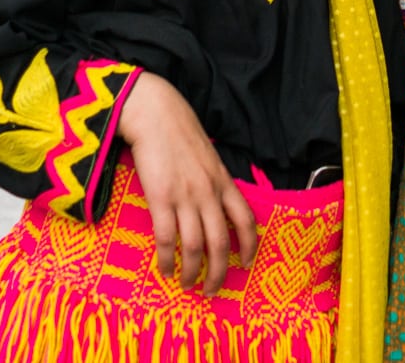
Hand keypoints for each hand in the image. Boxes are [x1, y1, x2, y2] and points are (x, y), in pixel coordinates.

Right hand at [116, 72, 258, 294]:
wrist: (155, 114)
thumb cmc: (179, 133)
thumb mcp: (208, 157)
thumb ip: (214, 181)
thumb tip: (215, 204)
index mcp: (224, 181)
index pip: (246, 220)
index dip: (249, 246)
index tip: (246, 265)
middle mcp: (209, 192)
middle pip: (221, 243)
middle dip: (218, 272)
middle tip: (212, 290)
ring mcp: (185, 196)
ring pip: (195, 246)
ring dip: (192, 272)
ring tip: (187, 285)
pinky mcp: (160, 198)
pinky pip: (166, 238)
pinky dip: (167, 258)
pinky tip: (165, 269)